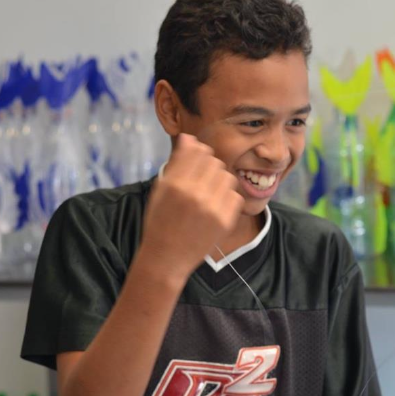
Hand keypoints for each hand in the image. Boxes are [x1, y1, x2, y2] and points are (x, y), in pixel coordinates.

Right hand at [140, 133, 245, 278]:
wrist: (167, 258)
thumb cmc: (160, 221)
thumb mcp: (161, 190)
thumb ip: (176, 163)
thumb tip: (189, 137)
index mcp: (175, 184)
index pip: (198, 152)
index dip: (199, 153)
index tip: (197, 162)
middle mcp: (194, 194)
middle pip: (214, 162)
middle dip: (209, 167)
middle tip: (202, 180)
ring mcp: (211, 208)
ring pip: (227, 176)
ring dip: (220, 181)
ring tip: (209, 193)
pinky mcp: (224, 221)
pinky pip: (234, 195)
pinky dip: (226, 198)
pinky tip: (215, 205)